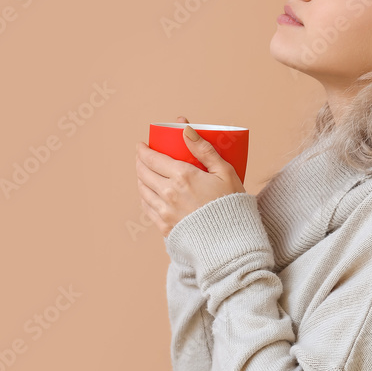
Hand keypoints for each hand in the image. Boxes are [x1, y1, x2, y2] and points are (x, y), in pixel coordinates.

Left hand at [136, 116, 246, 238]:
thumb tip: (186, 130)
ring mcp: (165, 211)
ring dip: (140, 179)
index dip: (143, 150)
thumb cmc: (231, 204)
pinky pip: (147, 209)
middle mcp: (169, 193)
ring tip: (144, 174)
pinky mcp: (165, 227)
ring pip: (143, 190)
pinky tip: (148, 195)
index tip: (141, 145)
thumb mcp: (225, 171)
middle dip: (140, 162)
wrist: (231, 240)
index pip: (153, 158)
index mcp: (183, 176)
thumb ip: (204, 149)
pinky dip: (145, 198)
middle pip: (144, 173)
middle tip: (142, 157)